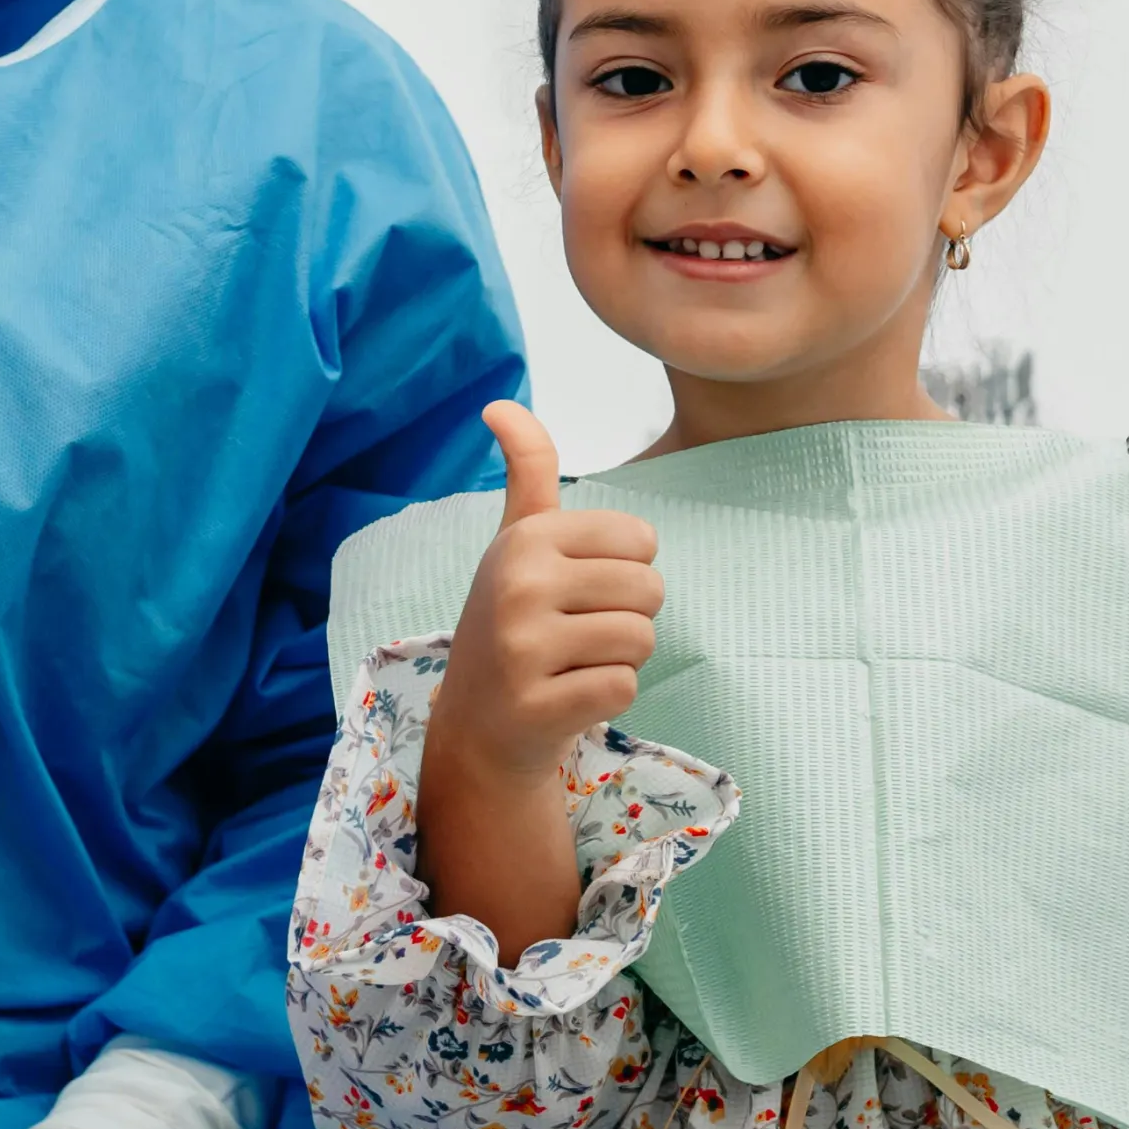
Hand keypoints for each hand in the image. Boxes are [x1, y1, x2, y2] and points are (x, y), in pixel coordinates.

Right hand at [433, 401, 661, 783]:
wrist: (478, 725)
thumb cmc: (515, 622)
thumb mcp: (517, 542)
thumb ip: (528, 472)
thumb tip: (499, 403)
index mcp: (524, 537)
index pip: (641, 539)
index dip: (625, 570)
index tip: (577, 590)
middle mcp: (518, 583)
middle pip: (649, 589)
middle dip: (630, 617)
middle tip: (578, 634)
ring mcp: (523, 646)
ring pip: (641, 640)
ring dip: (619, 659)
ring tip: (572, 664)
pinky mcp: (536, 703)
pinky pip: (623, 687)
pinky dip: (606, 696)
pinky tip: (566, 696)